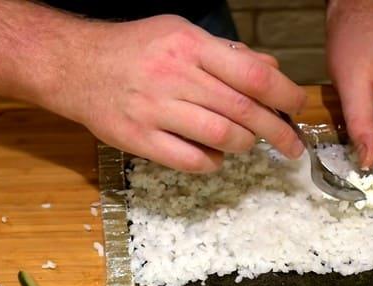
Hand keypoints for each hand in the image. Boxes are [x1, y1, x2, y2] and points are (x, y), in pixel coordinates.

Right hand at [45, 15, 306, 172]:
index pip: (252, 74)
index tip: (297, 107)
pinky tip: (216, 157)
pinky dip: (212, 163)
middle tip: (292, 145)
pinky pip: (189, 160)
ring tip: (248, 144)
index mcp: (189, 45)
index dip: (284, 94)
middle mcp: (174, 76)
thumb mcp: (179, 34)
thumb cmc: (133, 49)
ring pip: (220, 136)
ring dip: (244, 145)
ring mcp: (155, 110)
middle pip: (243, 109)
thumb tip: (270, 68)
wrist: (75, 66)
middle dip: (277, 131)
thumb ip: (225, 53)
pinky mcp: (139, 138)